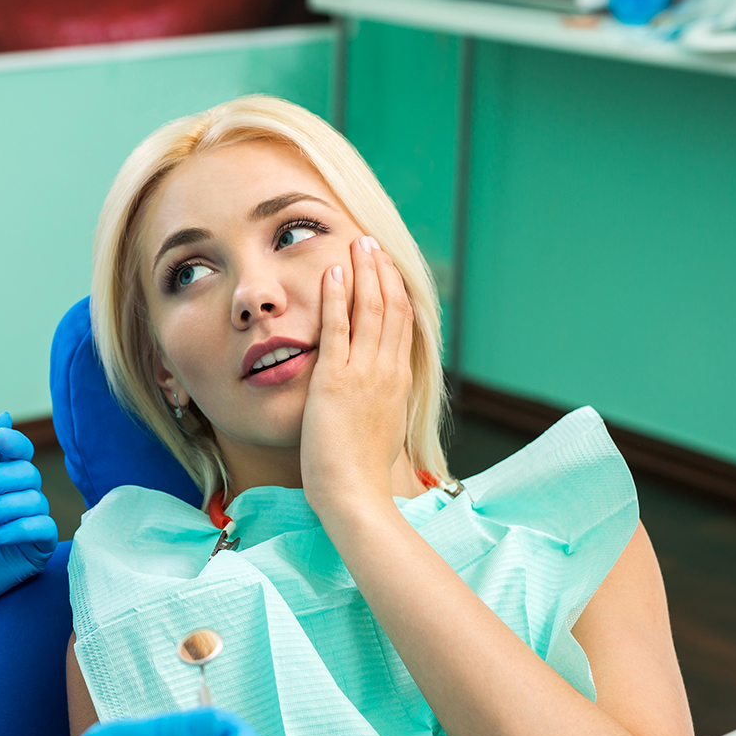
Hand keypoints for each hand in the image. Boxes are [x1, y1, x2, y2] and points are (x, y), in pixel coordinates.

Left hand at [300, 235, 414, 516]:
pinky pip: (338, 328)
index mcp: (398, 382)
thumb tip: (378, 393)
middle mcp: (387, 371)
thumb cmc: (361, 472)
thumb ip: (380, 402)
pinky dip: (337, 297)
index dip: (395, 290)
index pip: (403, 323)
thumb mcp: (380, 428)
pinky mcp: (336, 379)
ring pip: (371, 309)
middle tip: (371, 241)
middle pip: (391, 307)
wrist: (354, 494)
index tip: (386, 266)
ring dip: (364, 272)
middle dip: (381, 270)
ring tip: (357, 243)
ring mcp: (364, 373)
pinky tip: (332, 272)